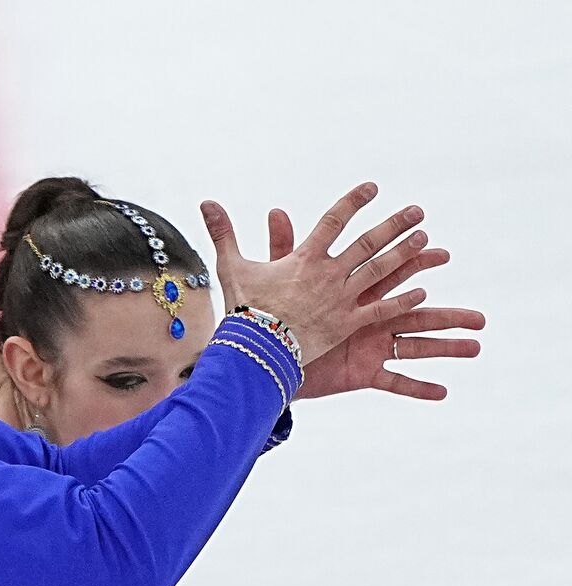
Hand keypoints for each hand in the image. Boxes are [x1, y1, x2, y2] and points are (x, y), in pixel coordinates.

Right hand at [201, 183, 429, 360]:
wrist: (253, 348)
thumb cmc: (242, 308)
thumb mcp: (232, 266)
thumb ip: (224, 233)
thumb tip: (207, 203)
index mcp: (304, 258)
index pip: (333, 221)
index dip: (353, 202)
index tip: (373, 187)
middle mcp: (328, 274)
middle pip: (368, 244)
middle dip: (394, 225)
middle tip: (417, 211)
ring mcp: (340, 300)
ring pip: (380, 272)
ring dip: (405, 255)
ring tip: (426, 241)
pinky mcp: (346, 325)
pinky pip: (380, 310)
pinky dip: (400, 300)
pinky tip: (421, 291)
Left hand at [265, 208, 484, 399]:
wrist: (268, 356)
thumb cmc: (278, 316)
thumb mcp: (283, 281)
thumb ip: (284, 247)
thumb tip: (275, 210)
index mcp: (356, 297)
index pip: (392, 277)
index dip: (414, 265)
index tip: (441, 251)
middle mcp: (371, 322)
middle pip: (417, 315)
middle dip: (447, 314)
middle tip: (480, 316)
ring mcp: (370, 349)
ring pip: (415, 348)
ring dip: (445, 348)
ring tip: (476, 347)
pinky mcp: (362, 374)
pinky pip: (394, 383)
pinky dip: (417, 388)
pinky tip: (443, 392)